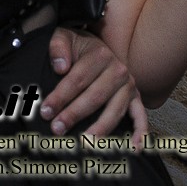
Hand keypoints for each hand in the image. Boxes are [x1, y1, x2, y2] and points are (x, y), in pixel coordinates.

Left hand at [41, 27, 146, 147]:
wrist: (96, 45)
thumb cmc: (77, 46)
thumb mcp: (64, 37)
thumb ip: (59, 47)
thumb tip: (61, 67)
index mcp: (100, 55)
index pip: (77, 80)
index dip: (60, 96)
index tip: (46, 111)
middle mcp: (118, 70)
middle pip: (95, 97)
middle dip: (74, 114)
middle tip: (57, 129)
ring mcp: (129, 86)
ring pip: (115, 111)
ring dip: (100, 129)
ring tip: (85, 143)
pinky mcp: (136, 98)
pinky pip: (141, 117)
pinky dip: (140, 133)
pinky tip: (134, 148)